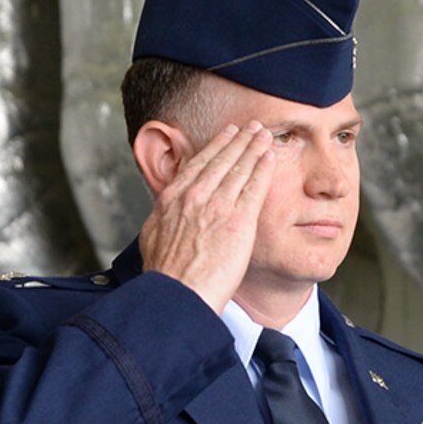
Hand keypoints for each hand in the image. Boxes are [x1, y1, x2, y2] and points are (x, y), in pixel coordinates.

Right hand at [137, 122, 276, 314]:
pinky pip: (255, 186)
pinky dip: (264, 168)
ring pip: (240, 167)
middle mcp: (194, 197)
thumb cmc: (164, 277)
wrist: (176, 296)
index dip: (215, 147)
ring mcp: (217, 206)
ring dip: (254, 147)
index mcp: (171, 200)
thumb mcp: (151, 240)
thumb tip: (164, 215)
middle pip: (221, 159)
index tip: (226, 136)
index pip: (198, 164)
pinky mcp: (238, 220)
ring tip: (265, 135)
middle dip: (239, 139)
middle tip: (252, 127)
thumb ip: (163, 221)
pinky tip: (271, 157)